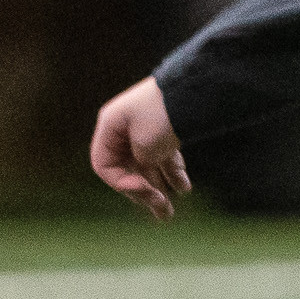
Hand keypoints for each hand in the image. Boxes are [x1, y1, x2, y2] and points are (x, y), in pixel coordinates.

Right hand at [88, 76, 190, 217]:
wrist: (195, 87)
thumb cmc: (163, 113)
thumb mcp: (147, 145)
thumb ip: (141, 165)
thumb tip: (146, 182)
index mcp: (110, 127)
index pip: (104, 165)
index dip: (121, 183)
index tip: (144, 189)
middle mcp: (124, 130)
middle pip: (126, 168)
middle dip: (143, 191)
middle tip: (161, 208)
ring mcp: (144, 131)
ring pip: (146, 166)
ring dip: (158, 188)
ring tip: (168, 211)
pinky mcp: (164, 131)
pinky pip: (163, 157)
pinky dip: (172, 173)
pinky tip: (184, 188)